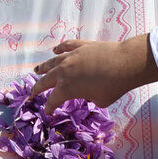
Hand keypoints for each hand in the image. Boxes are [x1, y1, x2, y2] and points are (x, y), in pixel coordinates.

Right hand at [32, 36, 157, 112]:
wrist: (124, 64)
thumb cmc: (113, 87)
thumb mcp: (99, 101)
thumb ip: (89, 98)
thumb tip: (87, 93)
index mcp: (66, 89)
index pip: (53, 100)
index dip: (49, 107)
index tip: (48, 112)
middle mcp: (64, 72)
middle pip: (46, 80)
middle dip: (37, 88)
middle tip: (32, 93)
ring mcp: (71, 57)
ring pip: (52, 62)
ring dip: (43, 67)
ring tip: (37, 70)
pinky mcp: (80, 46)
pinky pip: (66, 46)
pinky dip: (59, 48)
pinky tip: (55, 50)